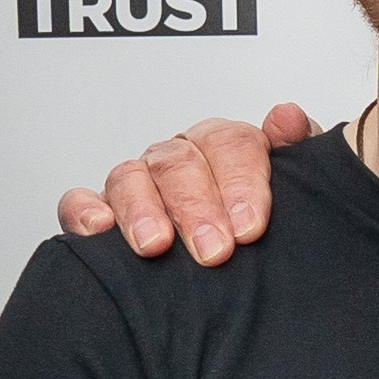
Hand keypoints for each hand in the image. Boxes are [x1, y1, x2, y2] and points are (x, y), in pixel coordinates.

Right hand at [56, 103, 316, 262]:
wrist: (239, 260)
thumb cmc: (262, 227)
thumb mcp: (297, 191)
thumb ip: (298, 154)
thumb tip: (287, 118)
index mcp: (225, 149)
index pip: (231, 144)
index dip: (241, 181)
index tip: (251, 227)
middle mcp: (179, 161)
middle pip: (179, 163)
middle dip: (196, 206)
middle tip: (214, 250)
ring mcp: (139, 185)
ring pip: (130, 178)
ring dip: (142, 210)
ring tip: (156, 245)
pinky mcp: (101, 212)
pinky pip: (80, 202)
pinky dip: (84, 210)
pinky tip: (98, 229)